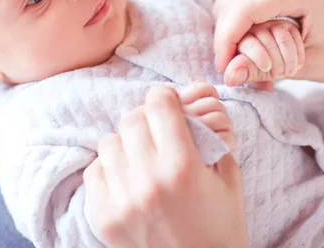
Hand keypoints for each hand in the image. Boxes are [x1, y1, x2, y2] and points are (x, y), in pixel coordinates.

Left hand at [84, 86, 247, 247]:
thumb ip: (208, 136)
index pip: (159, 105)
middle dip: (145, 117)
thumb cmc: (220, 225)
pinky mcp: (104, 216)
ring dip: (126, 142)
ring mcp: (122, 200)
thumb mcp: (228, 176)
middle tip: (155, 128)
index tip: (166, 101)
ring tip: (141, 156)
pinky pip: (95, 170)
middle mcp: (148, 180)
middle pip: (131, 119)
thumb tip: (187, 104)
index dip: (164, 97)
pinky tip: (127, 178)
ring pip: (110, 142)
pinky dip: (110, 168)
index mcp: (182, 166)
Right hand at [213, 0, 323, 85]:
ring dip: (231, 31)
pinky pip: (242, 1)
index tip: (224, 67)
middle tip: (236, 68)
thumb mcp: (306, 66)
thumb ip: (263, 68)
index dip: (226, 40)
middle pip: (232, 2)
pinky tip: (248, 46)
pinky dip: (239, 25)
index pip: (243, 9)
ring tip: (243, 58)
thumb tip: (229, 76)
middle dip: (228, 38)